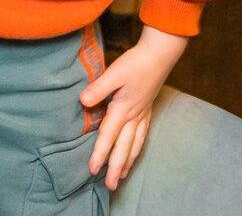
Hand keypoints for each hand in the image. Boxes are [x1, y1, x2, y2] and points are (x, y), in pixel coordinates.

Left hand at [79, 26, 186, 187]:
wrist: (159, 54)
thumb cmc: (136, 63)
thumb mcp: (114, 73)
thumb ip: (98, 89)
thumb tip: (82, 102)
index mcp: (123, 110)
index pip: (108, 137)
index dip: (99, 154)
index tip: (92, 170)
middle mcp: (134, 116)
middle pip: (124, 148)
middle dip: (116, 168)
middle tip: (111, 186)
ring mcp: (142, 114)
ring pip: (135, 144)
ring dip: (128, 161)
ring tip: (123, 175)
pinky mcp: (147, 109)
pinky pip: (143, 135)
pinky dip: (138, 148)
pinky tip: (136, 150)